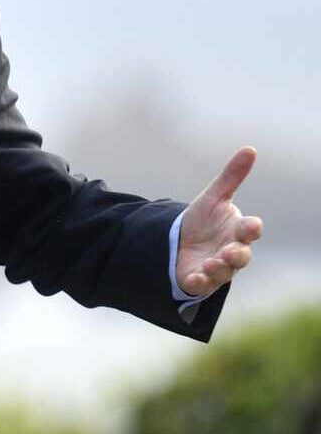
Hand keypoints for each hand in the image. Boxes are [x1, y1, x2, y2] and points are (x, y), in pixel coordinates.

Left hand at [177, 147, 263, 295]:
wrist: (181, 242)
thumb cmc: (205, 220)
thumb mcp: (215, 197)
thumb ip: (232, 176)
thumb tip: (250, 149)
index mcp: (237, 231)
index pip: (249, 231)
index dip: (251, 228)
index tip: (252, 225)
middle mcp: (231, 252)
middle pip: (241, 256)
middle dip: (237, 254)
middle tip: (231, 251)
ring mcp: (217, 268)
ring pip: (224, 272)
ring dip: (220, 268)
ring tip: (212, 262)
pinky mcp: (199, 279)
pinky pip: (202, 284)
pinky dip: (200, 281)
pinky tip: (195, 277)